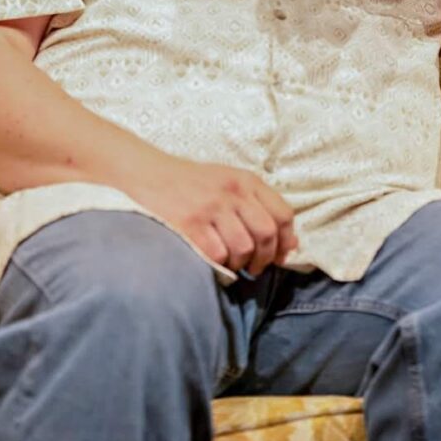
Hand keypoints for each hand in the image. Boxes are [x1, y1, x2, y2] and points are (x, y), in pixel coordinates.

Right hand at [148, 156, 297, 275]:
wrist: (147, 173)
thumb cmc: (192, 183)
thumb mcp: (230, 184)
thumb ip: (261, 208)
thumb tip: (293, 244)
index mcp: (245, 180)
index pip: (283, 214)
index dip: (284, 241)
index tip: (277, 256)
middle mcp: (232, 192)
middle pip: (266, 234)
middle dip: (264, 258)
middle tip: (253, 267)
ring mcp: (210, 207)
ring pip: (243, 248)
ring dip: (239, 263)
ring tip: (230, 261)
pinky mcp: (189, 224)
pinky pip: (216, 255)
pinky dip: (218, 264)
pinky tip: (211, 259)